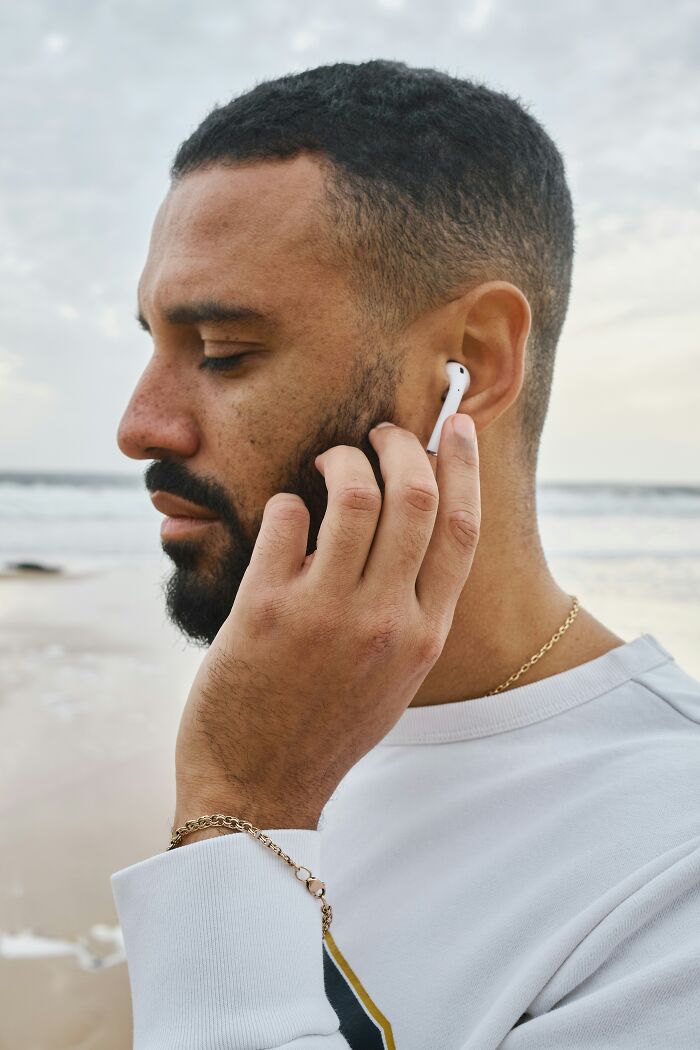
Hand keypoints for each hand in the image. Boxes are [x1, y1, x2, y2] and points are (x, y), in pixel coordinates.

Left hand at [173, 414, 479, 833]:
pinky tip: (284, 512)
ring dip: (341, 457)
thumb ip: (413, 610)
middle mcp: (386, 619)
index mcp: (426, 635)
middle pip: (413, 495)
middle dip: (399, 443)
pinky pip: (286, 517)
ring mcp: (327, 613)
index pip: (461, 528)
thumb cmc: (328, 727)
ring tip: (328, 459)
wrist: (260, 789)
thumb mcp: (396, 676)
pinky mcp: (267, 610)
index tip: (457, 425)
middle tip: (380, 430)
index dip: (463, 464)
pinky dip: (287, 499)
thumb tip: (411, 530)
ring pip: (352, 493)